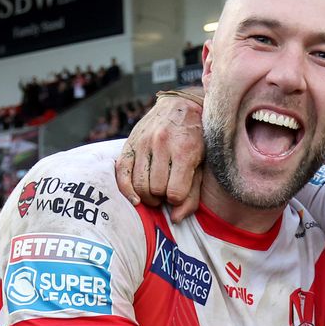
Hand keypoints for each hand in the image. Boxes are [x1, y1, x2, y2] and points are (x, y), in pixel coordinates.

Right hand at [115, 94, 203, 221]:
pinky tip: (135, 198)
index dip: (177, 199)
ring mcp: (144, 142)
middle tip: (167, 192)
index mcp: (185, 150)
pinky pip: (121, 172)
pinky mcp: (130, 143)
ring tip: (156, 192)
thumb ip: (193, 193)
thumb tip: (175, 219)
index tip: (180, 193)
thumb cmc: (197, 139)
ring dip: (147, 195)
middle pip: (156, 189)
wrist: (182, 106)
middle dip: (162, 197)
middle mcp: (162, 145)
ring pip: (139, 184)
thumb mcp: (203, 163)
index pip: (175, 192)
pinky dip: (126, 189)